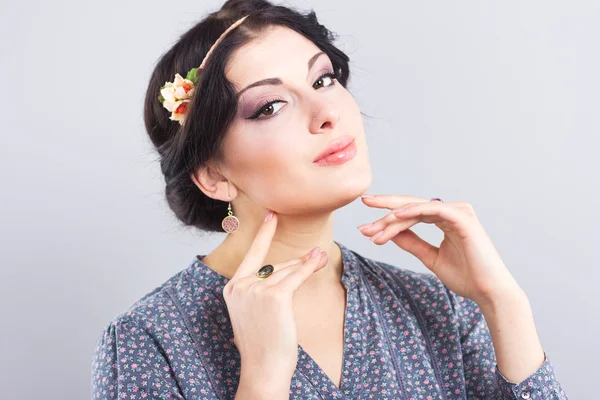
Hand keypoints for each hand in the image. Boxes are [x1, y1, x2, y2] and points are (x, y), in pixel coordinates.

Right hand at [222, 209, 328, 388]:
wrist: (264, 368)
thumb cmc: (263, 342)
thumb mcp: (256, 311)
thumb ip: (264, 288)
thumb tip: (294, 265)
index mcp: (231, 287)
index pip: (251, 255)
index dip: (263, 233)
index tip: (271, 214)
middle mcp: (240, 286)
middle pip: (273, 265)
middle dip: (296, 263)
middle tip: (317, 256)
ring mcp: (255, 290)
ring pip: (286, 271)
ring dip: (307, 264)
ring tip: (321, 257)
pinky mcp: (274, 296)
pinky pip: (295, 277)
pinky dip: (308, 268)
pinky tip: (318, 259)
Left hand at [357, 194, 520, 305]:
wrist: (489, 292)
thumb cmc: (465, 276)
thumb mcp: (430, 257)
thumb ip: (412, 243)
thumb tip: (389, 232)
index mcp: (446, 219)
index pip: (411, 212)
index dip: (388, 218)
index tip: (366, 227)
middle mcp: (452, 211)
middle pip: (411, 205)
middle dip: (385, 207)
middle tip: (364, 203)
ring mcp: (459, 212)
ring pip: (417, 208)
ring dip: (393, 218)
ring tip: (374, 229)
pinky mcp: (463, 218)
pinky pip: (432, 210)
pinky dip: (413, 212)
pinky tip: (395, 216)